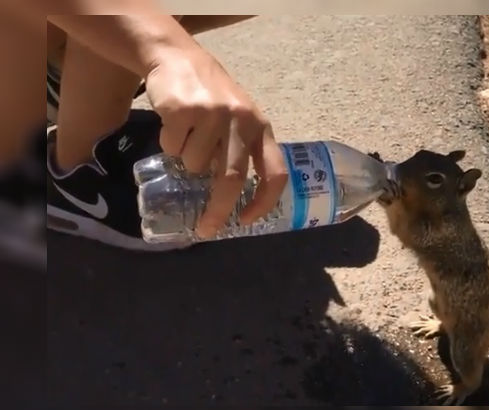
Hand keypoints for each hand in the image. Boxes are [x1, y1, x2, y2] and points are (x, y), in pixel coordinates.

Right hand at [144, 47, 286, 237]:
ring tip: (188, 135)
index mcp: (260, 127)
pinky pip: (172, 148)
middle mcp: (242, 121)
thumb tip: (231, 199)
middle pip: (232, 179)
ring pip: (196, 165)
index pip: (274, 172)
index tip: (247, 219)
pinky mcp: (184, 109)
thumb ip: (240, 150)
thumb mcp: (238, 119)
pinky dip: (169, 144)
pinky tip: (174, 123)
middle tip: (206, 228)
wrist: (177, 57)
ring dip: (187, 161)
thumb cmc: (212, 95)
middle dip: (218, 209)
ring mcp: (213, 114)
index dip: (264, 201)